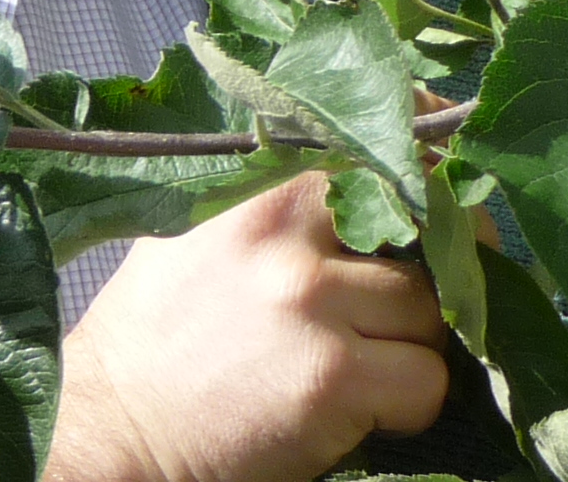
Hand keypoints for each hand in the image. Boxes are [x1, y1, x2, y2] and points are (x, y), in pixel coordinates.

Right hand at [52, 173, 448, 481]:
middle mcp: (289, 228)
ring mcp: (312, 300)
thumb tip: (383, 172)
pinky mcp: (331, 377)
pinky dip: (408, 404)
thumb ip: (280, 194)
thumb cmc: (160, 332)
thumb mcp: (203, 226)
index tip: (453, 185)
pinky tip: (357, 410)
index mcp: (263, 181)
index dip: (434, 164)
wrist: (113, 425)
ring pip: (433, 313)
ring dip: (412, 347)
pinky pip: (426, 382)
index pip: (383, 141)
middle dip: (438, 271)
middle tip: (414, 303)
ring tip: (359, 364)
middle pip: (427, 232)